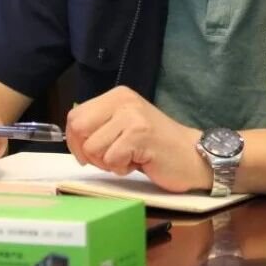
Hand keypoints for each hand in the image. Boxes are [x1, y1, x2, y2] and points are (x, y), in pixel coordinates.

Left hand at [66, 86, 209, 192]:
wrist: (194, 156)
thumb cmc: (156, 147)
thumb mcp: (124, 126)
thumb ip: (100, 126)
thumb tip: (72, 137)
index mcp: (116, 96)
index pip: (74, 116)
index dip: (75, 141)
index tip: (90, 154)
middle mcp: (123, 101)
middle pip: (78, 129)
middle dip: (89, 153)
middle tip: (111, 159)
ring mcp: (132, 116)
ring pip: (93, 148)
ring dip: (108, 163)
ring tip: (130, 158)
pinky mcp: (140, 135)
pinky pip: (112, 159)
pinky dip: (122, 169)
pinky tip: (140, 162)